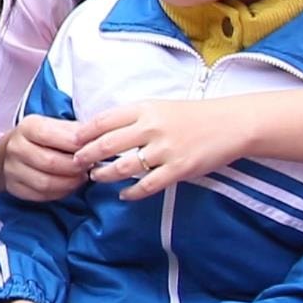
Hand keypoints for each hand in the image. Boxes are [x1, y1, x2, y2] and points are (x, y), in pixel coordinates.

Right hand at [0, 114, 87, 201]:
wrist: (13, 150)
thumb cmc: (41, 137)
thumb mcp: (54, 125)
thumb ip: (73, 131)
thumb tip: (94, 138)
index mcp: (28, 127)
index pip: (50, 135)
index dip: (74, 144)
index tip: (91, 148)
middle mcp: (16, 148)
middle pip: (49, 162)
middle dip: (75, 167)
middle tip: (89, 166)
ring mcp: (12, 169)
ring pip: (45, 183)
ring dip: (70, 183)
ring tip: (82, 177)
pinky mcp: (15, 188)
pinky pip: (41, 195)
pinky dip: (60, 193)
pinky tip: (69, 185)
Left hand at [73, 98, 248, 200]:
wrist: (230, 124)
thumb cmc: (192, 115)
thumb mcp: (159, 106)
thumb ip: (134, 117)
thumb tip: (102, 130)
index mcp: (145, 108)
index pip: (104, 120)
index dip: (84, 133)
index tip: (73, 141)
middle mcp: (152, 127)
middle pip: (107, 144)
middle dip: (87, 156)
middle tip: (76, 163)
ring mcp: (165, 150)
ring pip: (123, 167)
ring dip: (105, 175)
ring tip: (96, 178)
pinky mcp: (178, 169)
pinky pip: (147, 185)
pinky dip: (131, 193)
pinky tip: (123, 195)